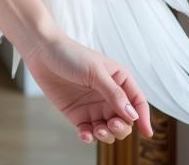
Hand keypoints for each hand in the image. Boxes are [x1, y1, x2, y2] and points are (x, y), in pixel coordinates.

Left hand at [22, 33, 154, 145]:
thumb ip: (113, 93)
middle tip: (111, 123)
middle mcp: (108, 96)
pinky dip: (89, 137)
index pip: (137, 102)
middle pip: (125, 121)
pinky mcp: (78, 115)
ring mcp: (93, 107)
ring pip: (109, 131)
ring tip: (97, 129)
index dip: (144, 117)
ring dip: (107, 135)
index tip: (147, 132)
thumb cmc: (70, 54)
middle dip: (122, 127)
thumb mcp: (94, 71)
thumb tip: (132, 115)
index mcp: (118, 81)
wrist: (41, 51)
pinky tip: (85, 134)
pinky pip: (89, 133)